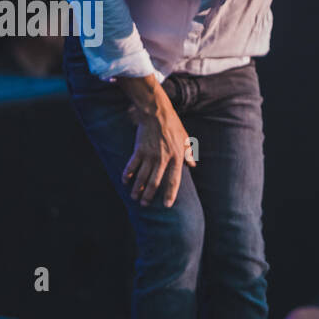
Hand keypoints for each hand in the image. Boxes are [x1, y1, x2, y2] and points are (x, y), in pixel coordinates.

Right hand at [122, 88, 195, 207]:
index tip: (167, 205)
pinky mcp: (139, 150)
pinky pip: (132, 165)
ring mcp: (150, 155)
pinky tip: (125, 182)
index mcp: (176, 158)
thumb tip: (193, 165)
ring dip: (137, 189)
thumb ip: (188, 153)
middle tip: (145, 205)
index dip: (170, 194)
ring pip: (142, 177)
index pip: (174, 180)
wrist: (157, 113)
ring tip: (134, 197)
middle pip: (155, 182)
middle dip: (149, 195)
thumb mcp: (185, 139)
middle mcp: (163, 159)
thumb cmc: (173, 126)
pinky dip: (127, 174)